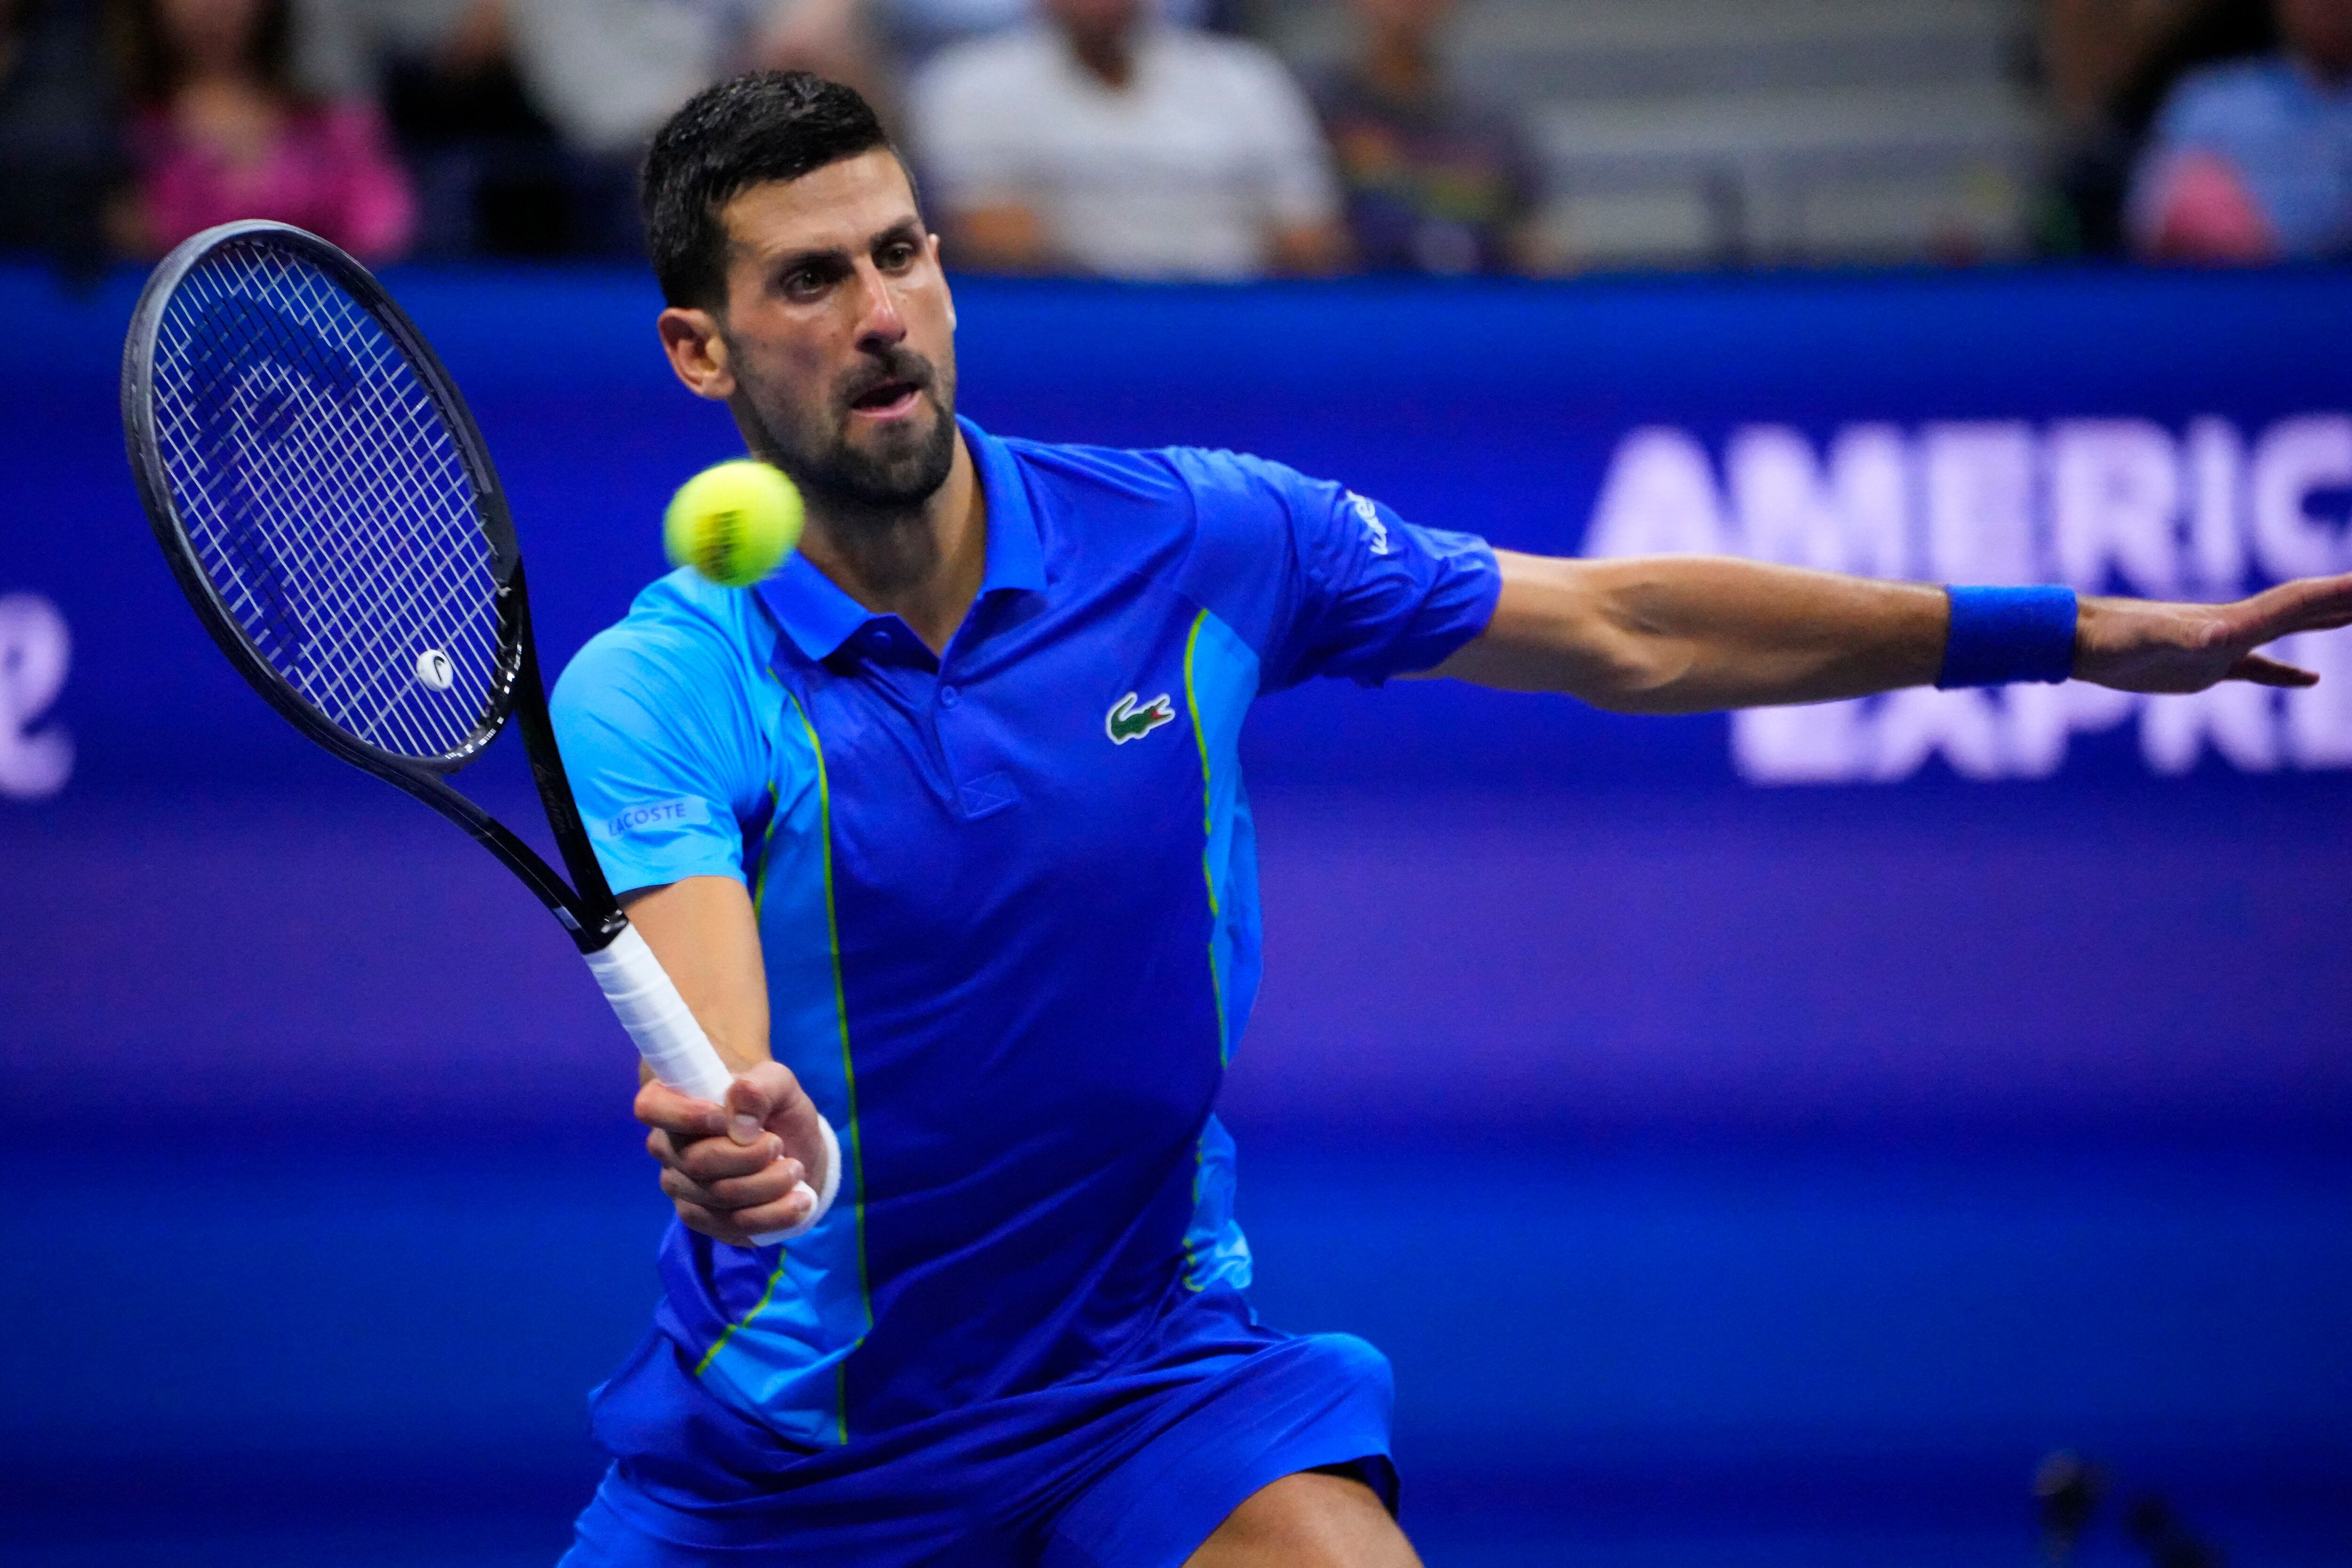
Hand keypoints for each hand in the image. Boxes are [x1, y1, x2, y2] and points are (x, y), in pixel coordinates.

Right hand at [637, 1060, 829, 1246]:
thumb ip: (761, 1085)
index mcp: (674, 1102)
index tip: (725, 1118)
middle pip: (696, 1161)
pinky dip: (774, 1213)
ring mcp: (682, 1187)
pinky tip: (798, 1200)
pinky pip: (734, 1225)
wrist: (795, 1151)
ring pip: (719, 1196)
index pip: (651, 1107)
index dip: (684, 1115)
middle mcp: (668, 1148)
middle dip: (749, 1156)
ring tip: (794, 1169)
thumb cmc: (776, 1111)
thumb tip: (738, 1104)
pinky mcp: (704, 1220)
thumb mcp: (780, 1084)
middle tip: (779, 1144)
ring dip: (768, 1185)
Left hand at [2076, 573, 2351, 692]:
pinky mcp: (2204, 668)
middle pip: (2306, 608)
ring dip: (2327, 621)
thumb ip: (2187, 638)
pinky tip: (2310, 679)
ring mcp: (2222, 646)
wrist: (2079, 641)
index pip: (2301, 602)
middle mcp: (2235, 626)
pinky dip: (2287, 673)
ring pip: (2288, 630)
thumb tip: (2221, 638)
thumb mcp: (2151, 640)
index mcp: (2234, 621)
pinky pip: (2259, 669)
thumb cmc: (2111, 639)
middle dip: (2346, 598)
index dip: (2343, 593)